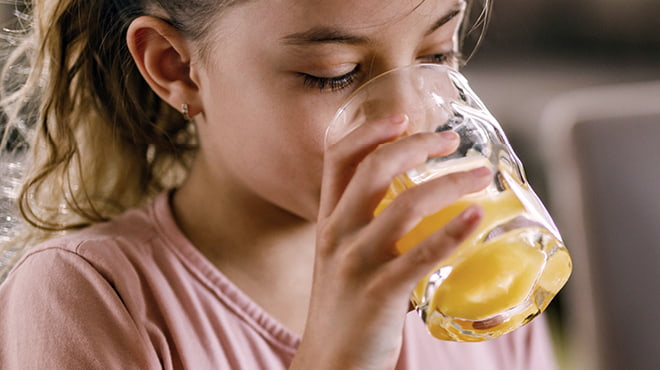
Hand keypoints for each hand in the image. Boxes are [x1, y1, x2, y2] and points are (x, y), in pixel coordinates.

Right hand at [290, 114, 490, 369]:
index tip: (402, 116)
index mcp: (327, 221)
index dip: (368, 130)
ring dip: (449, 183)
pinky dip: (452, 233)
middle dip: (415, 145)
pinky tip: (476, 216)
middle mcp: (336, 234)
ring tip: (481, 176)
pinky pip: (420, 256)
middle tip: (451, 140)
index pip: (336, 158)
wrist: (330, 362)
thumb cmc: (344, 306)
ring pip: (405, 205)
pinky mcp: (379, 294)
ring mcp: (355, 263)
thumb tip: (412, 199)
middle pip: (372, 169)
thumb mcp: (341, 256)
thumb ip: (364, 226)